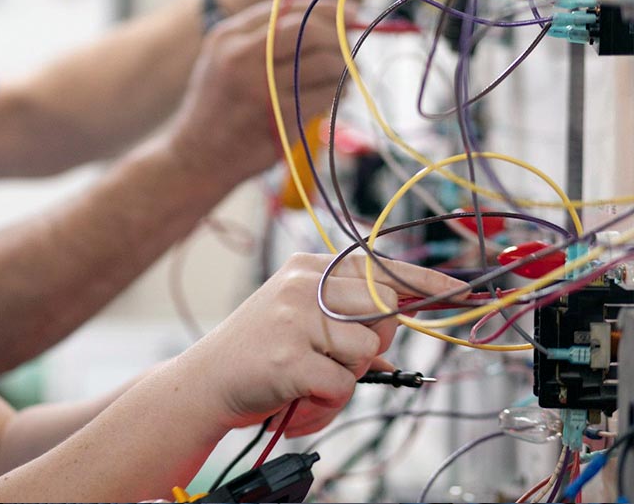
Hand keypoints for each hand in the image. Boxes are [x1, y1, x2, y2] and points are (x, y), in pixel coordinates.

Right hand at [163, 0, 347, 188]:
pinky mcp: (277, 115)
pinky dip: (336, 95)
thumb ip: (261, 38)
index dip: (326, 9)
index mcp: (226, 36)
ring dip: (344, 70)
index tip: (351, 13)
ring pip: (324, 61)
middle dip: (339, 39)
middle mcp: (239, 55)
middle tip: (350, 52)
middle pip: (308, 30)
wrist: (194, 158)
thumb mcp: (223, 61)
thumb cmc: (216, 110)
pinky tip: (333, 99)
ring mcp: (258, 86)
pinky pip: (325, 95)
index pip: (288, 8)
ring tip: (344, 79)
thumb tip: (324, 19)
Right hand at [176, 254, 461, 435]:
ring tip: (308, 376)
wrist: (204, 382)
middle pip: (384, 311)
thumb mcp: (298, 312)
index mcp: (306, 266)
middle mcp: (301, 284)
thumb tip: (403, 314)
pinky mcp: (289, 358)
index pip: (379, 267)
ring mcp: (293, 319)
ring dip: (346, 376)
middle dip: (372, 343)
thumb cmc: (259, 351)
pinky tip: (299, 393)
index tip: (462, 289)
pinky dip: (327, 401)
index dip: (425, 281)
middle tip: (332, 355)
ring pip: (368, 353)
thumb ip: (344, 307)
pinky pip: (343, 386)